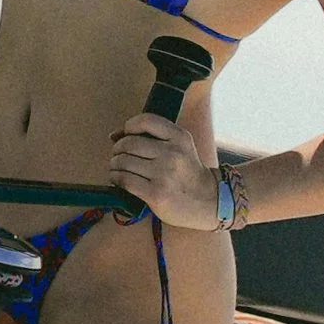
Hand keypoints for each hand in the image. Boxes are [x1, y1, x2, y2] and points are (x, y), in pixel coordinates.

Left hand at [109, 113, 225, 230]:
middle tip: (118, 156)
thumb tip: (114, 135)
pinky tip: (118, 180)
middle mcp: (173, 153)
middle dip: (117, 149)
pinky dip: (116, 178)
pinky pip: (124, 180)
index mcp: (180, 137)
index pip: (145, 121)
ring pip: (123, 162)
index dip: (128, 126)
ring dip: (114, 165)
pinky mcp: (155, 193)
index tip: (126, 136)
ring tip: (117, 169)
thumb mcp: (180, 147)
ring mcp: (164, 174)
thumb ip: (152, 137)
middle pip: (129, 143)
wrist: (209, 202)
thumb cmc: (187, 173)